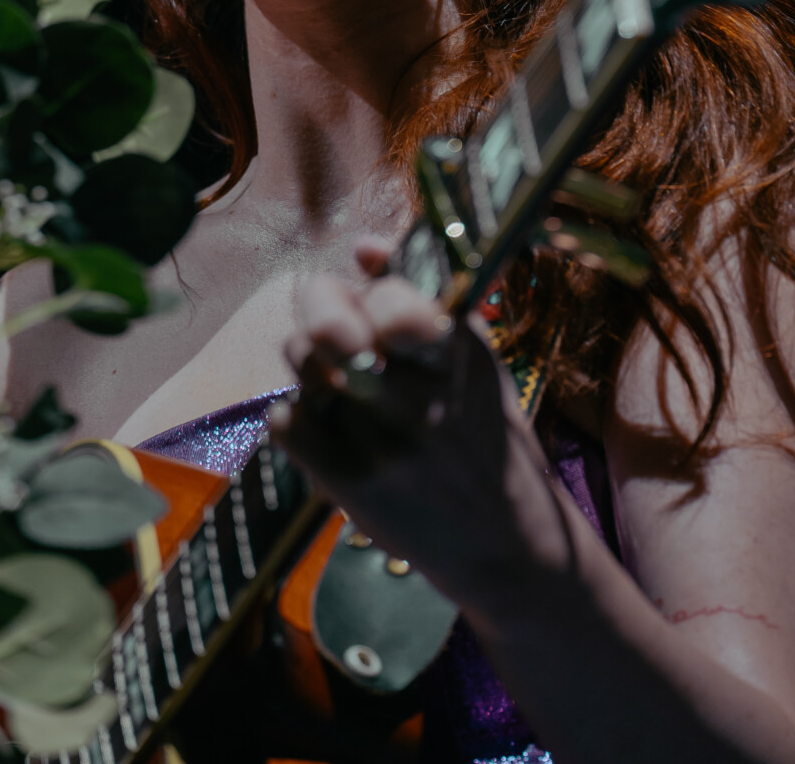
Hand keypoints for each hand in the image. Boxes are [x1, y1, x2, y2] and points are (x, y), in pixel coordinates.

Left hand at [269, 240, 579, 616]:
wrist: (509, 548)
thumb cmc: (485, 438)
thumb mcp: (473, 360)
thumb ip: (422, 296)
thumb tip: (365, 247)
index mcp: (455, 354)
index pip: (385, 297)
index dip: (361, 291)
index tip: (364, 298)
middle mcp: (420, 397)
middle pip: (326, 323)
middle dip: (319, 313)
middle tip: (332, 332)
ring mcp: (383, 443)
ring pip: (301, 362)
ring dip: (310, 364)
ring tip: (341, 385)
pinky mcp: (351, 485)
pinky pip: (284, 418)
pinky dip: (296, 414)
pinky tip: (329, 426)